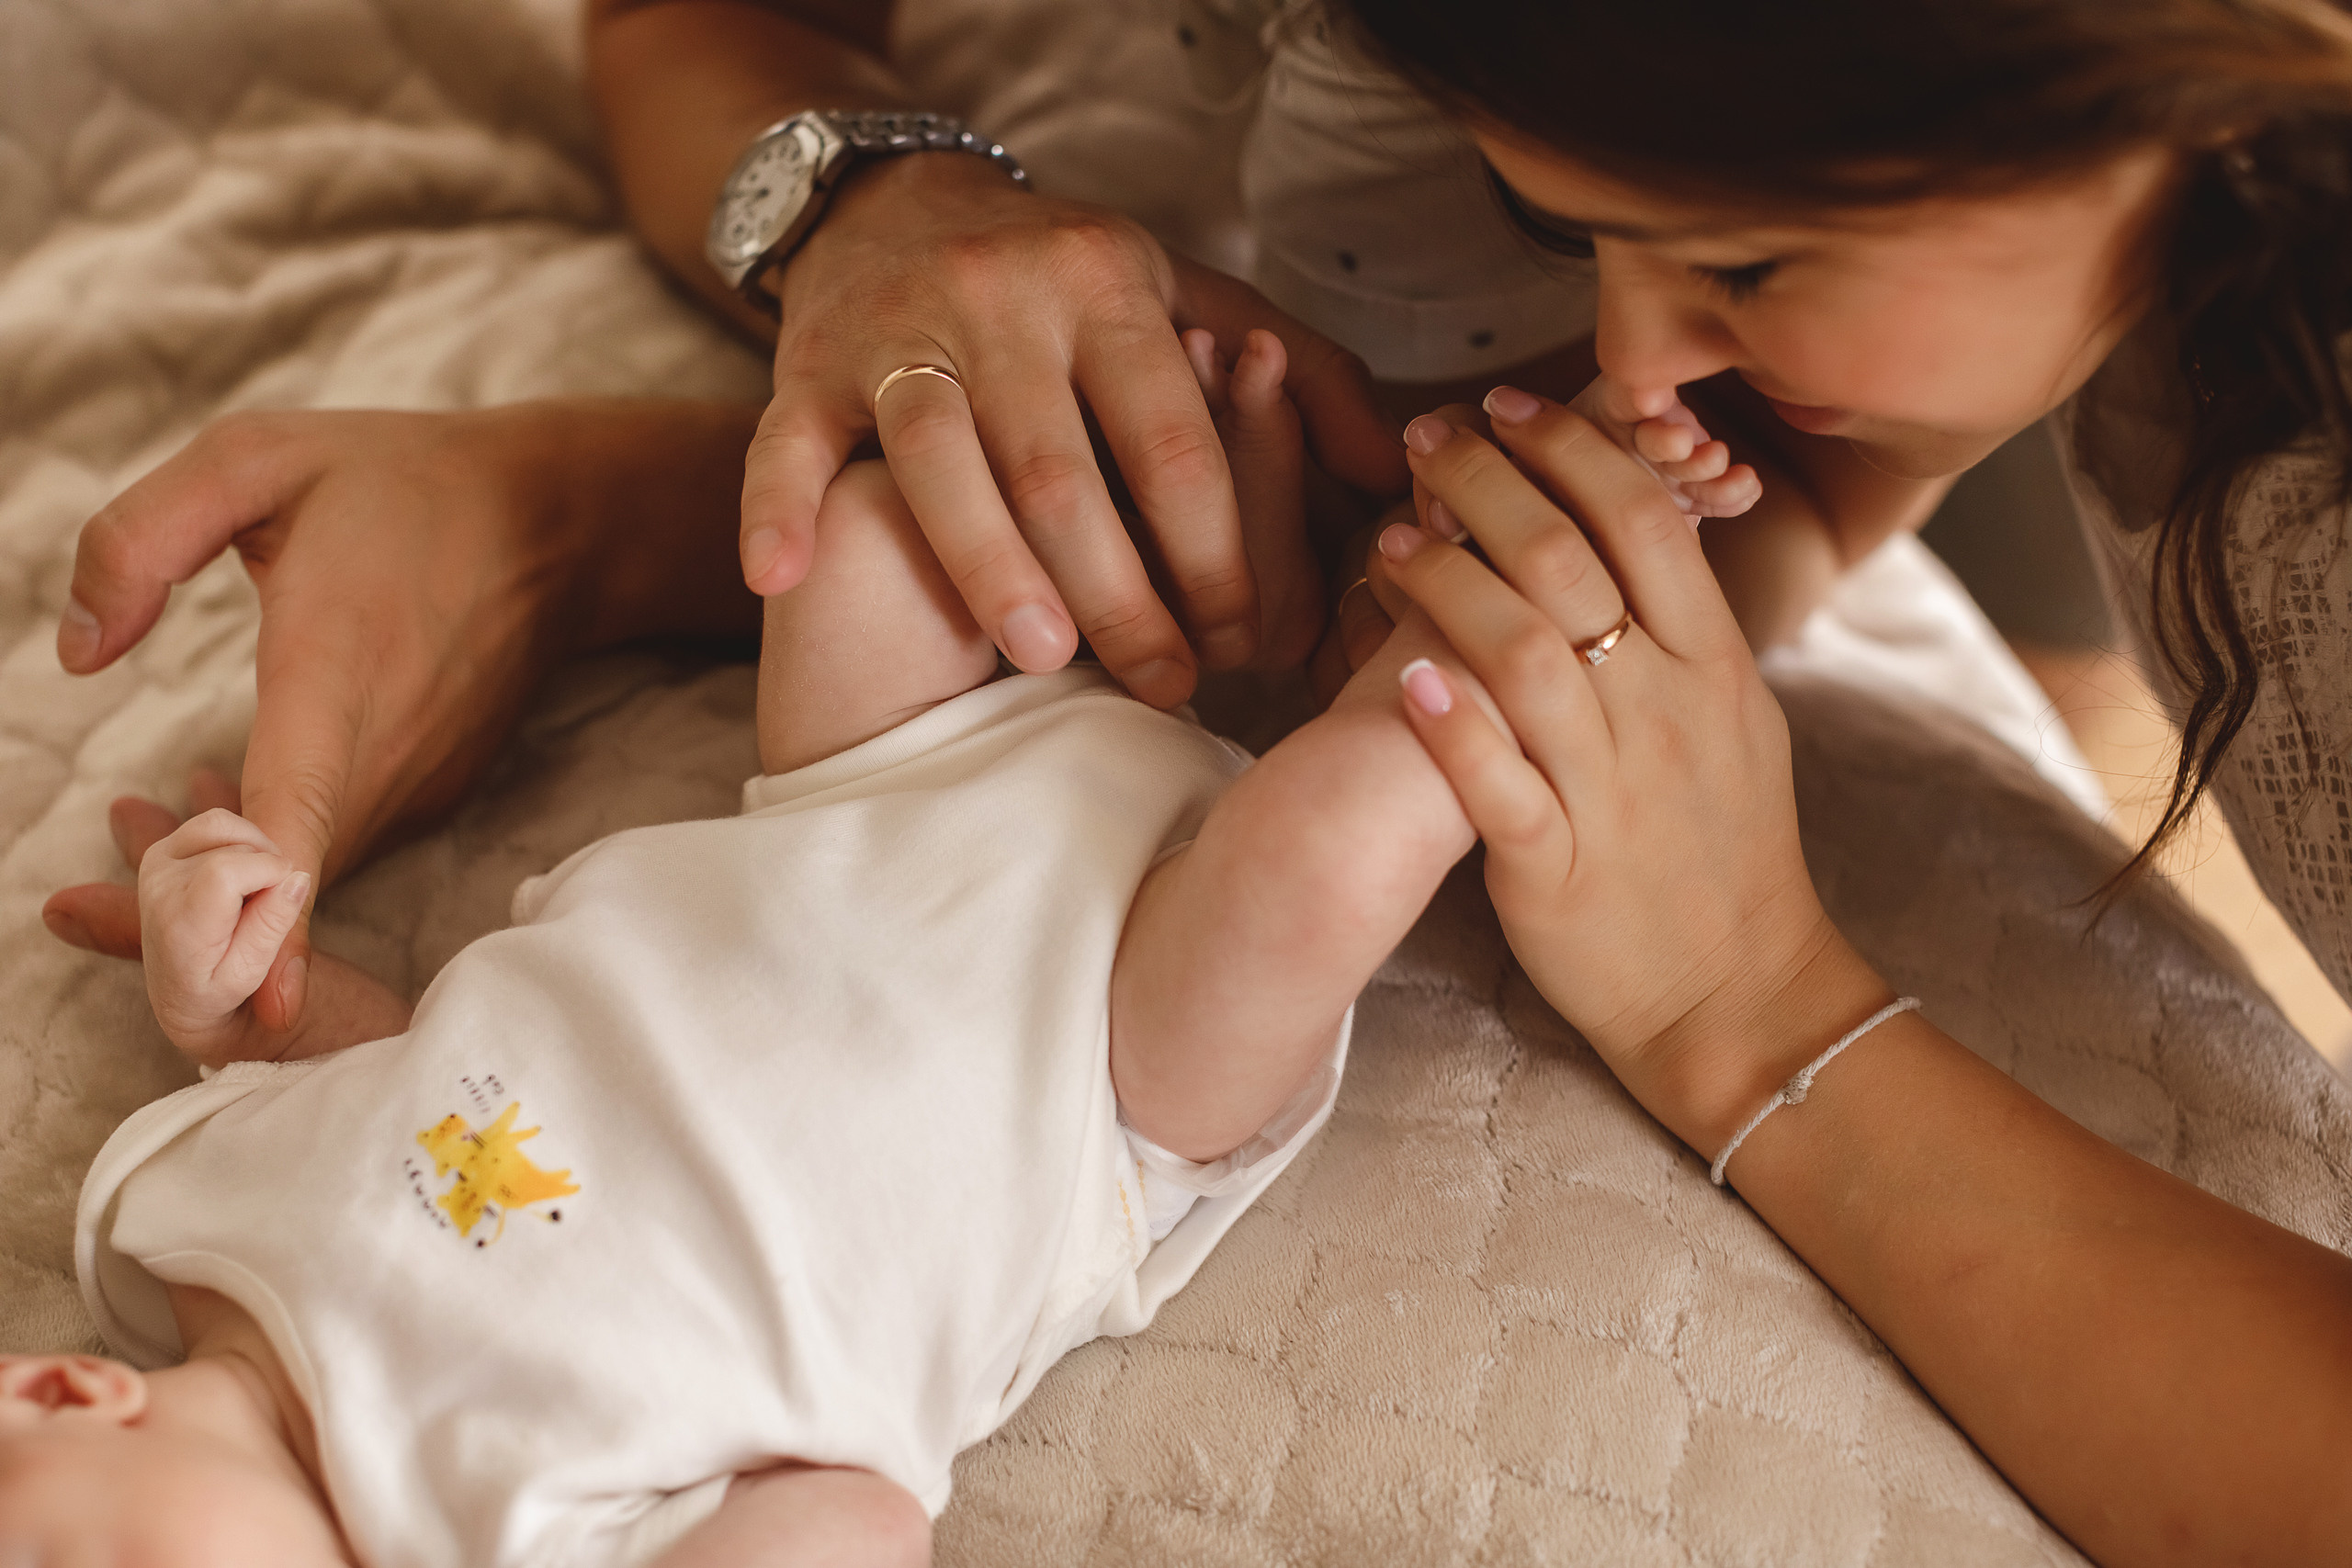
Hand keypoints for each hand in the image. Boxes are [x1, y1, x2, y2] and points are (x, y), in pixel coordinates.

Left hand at [42, 407, 618, 1026]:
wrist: (557, 526)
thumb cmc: (399, 484)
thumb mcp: (253, 460)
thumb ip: (139, 540)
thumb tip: (77, 653)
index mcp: (334, 670)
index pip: (298, 815)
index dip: (269, 916)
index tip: (257, 1010)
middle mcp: (383, 752)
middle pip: (277, 881)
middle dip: (176, 921)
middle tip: (73, 913)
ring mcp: (412, 783)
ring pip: (299, 874)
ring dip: (213, 883)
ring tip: (125, 842)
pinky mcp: (423, 796)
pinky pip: (327, 851)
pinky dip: (265, 856)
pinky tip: (213, 802)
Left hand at [137, 810, 310, 1064]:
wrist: (178, 998)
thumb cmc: (218, 991)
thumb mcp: (252, 976)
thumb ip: (276, 929)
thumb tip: (297, 881)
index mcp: (180, 924)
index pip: (228, 870)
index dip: (272, 873)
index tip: (288, 896)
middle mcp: (159, 887)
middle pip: (235, 848)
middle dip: (269, 867)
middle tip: (268, 907)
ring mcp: (157, 864)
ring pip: (223, 825)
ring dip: (256, 847)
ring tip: (259, 887)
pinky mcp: (162, 851)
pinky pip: (214, 822)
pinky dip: (241, 838)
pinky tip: (244, 872)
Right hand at [739, 155, 1404, 707]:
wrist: (897, 201)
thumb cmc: (1070, 285)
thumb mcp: (1192, 301)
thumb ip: (1300, 376)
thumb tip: (1386, 468)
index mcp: (1106, 285)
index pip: (1170, 438)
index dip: (1214, 550)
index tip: (1243, 644)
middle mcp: (1003, 299)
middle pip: (1061, 469)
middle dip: (1121, 591)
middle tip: (1164, 682)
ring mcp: (899, 332)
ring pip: (941, 459)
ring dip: (991, 567)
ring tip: (1046, 661)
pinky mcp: (808, 366)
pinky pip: (789, 442)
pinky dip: (776, 508)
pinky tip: (781, 578)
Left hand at [1377, 391, 1881, 1155]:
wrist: (1741, 996)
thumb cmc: (1726, 852)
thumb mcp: (1734, 719)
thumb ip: (1687, 622)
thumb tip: (1650, 518)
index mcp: (1711, 664)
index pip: (1642, 517)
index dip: (1569, 447)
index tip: (1505, 406)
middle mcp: (1665, 711)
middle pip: (1572, 560)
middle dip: (1490, 483)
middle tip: (1427, 438)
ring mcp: (1614, 788)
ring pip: (1528, 656)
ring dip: (1450, 585)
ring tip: (1390, 543)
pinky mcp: (1559, 865)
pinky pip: (1500, 784)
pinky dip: (1452, 725)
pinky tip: (1403, 676)